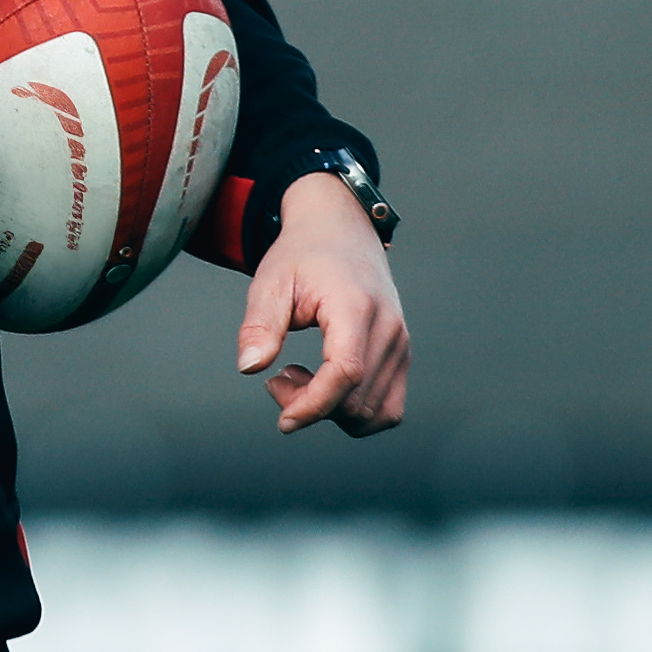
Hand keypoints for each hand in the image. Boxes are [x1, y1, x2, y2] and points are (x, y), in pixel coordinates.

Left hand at [236, 172, 408, 437]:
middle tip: (278, 378)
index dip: (314, 404)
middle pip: (357, 400)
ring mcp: (400, 344)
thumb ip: (260, 326)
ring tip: (299, 377)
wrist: (341, 231)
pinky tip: (325, 383)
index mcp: (355, 306)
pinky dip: (354, 411)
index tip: (283, 420)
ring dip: (332, 412)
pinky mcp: (401, 355)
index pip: (346, 372)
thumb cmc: (303, 255)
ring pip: (375, 412)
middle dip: (311, 406)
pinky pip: (387, 407)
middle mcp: (388, 328)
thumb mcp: (271, 282)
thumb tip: (249, 367)